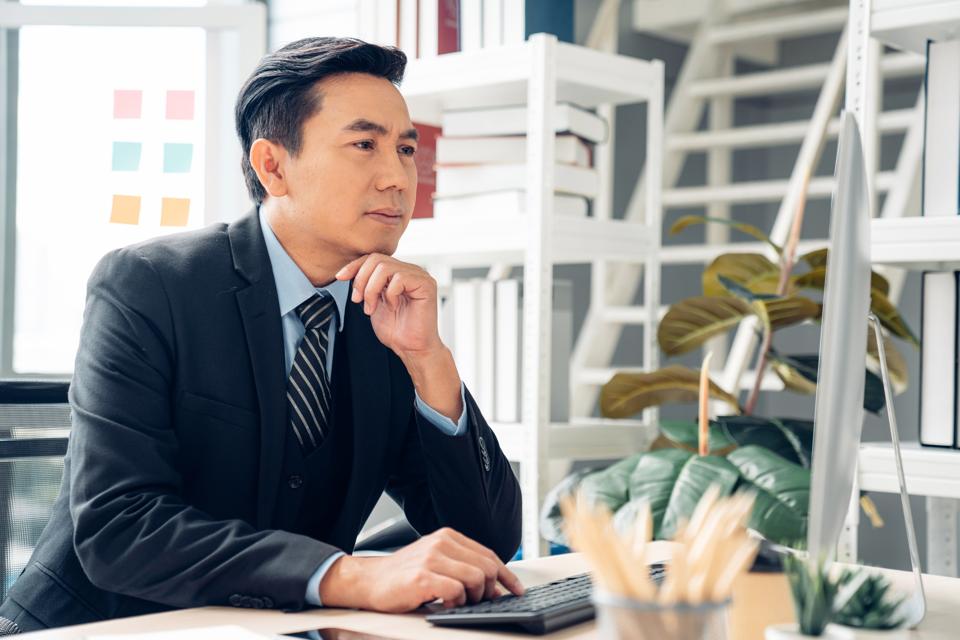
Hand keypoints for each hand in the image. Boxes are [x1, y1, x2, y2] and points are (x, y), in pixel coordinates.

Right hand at [318, 527, 524, 611]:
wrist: (369, 581)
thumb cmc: (404, 575)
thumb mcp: (436, 562)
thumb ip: (463, 566)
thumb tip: (495, 586)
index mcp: (448, 537)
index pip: (489, 555)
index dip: (506, 575)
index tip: (516, 590)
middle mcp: (442, 543)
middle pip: (487, 567)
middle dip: (490, 590)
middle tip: (479, 602)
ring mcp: (432, 558)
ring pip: (476, 579)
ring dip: (472, 598)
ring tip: (458, 603)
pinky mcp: (422, 577)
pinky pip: (456, 591)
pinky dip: (456, 603)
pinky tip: (445, 605)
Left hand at [335, 253, 440, 357]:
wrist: (411, 348)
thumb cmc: (395, 330)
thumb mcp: (372, 302)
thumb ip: (366, 284)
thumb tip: (349, 271)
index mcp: (398, 272)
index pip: (373, 258)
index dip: (354, 266)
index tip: (340, 277)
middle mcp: (410, 270)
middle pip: (377, 259)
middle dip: (361, 280)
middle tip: (358, 300)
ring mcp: (420, 275)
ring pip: (385, 268)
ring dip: (372, 289)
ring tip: (372, 307)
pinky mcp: (426, 284)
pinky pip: (400, 278)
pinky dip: (390, 295)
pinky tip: (394, 307)